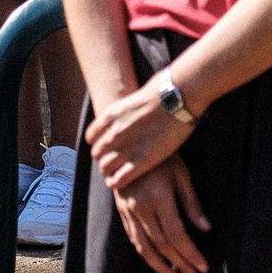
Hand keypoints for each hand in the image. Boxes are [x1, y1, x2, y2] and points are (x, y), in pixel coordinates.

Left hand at [87, 76, 196, 191]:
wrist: (180, 95)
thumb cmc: (165, 90)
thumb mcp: (135, 98)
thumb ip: (125, 112)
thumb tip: (129, 115)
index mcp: (109, 117)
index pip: (91, 137)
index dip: (100, 142)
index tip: (110, 145)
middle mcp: (113, 133)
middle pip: (97, 154)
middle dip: (106, 157)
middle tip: (118, 159)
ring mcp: (126, 148)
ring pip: (105, 168)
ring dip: (111, 170)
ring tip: (120, 171)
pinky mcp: (141, 161)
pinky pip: (118, 180)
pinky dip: (117, 182)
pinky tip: (123, 180)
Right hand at [111, 155, 210, 272]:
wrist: (126, 146)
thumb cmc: (162, 156)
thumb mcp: (182, 174)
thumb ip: (192, 203)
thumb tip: (205, 229)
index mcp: (158, 198)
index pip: (176, 235)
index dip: (190, 253)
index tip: (203, 267)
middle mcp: (141, 209)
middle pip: (162, 245)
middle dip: (180, 265)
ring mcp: (128, 213)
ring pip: (145, 248)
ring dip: (162, 267)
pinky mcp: (122, 214)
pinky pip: (134, 240)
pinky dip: (146, 255)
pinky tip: (159, 263)